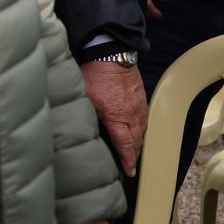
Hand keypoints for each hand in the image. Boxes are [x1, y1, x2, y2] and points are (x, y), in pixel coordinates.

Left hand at [79, 60, 147, 176]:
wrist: (111, 51)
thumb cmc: (95, 73)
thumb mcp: (85, 98)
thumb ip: (86, 116)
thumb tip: (79, 129)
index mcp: (116, 117)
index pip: (125, 145)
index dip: (128, 161)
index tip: (130, 172)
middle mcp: (130, 113)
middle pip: (137, 140)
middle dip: (135, 154)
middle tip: (131, 165)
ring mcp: (138, 104)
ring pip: (142, 129)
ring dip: (139, 141)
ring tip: (135, 150)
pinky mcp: (141, 95)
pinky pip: (145, 116)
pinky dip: (142, 126)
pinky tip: (138, 128)